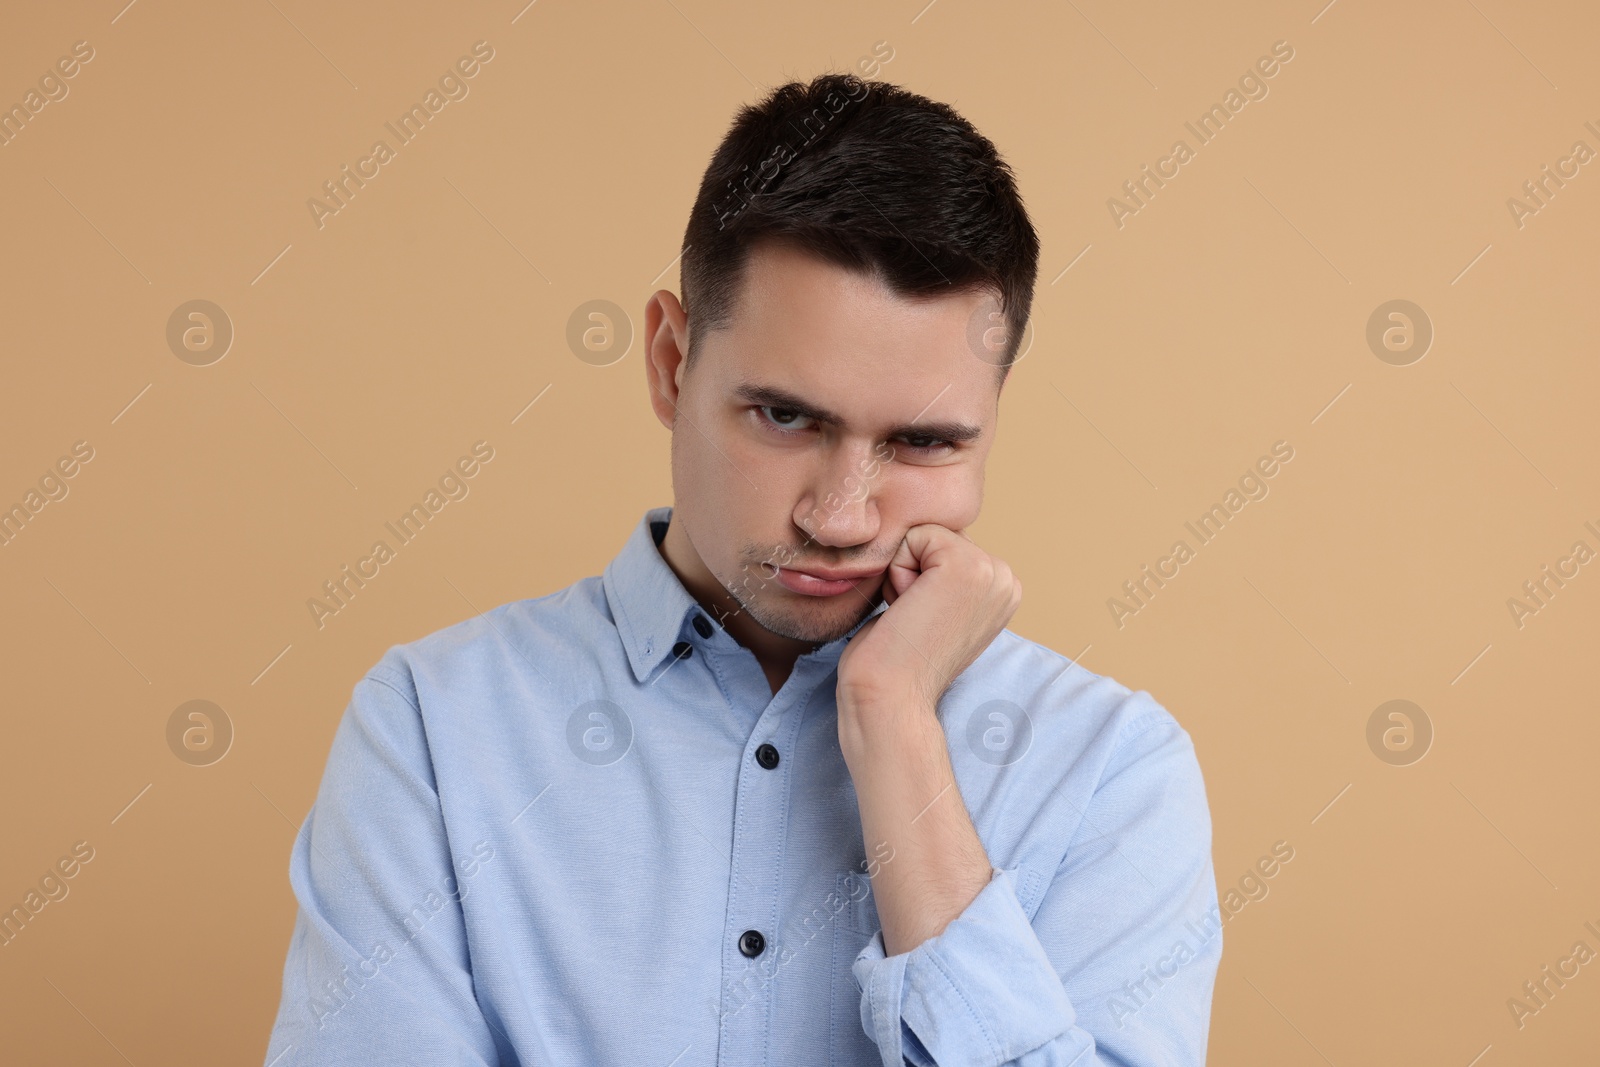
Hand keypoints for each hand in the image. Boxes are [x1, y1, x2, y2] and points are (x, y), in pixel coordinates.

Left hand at [836, 524, 1021, 714]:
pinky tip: (907, 608)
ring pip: (924, 534)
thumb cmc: (897, 660)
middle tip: (914, 618)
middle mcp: (1006, 578)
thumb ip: (943, 576)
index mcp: (1002, 589)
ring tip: (911, 614)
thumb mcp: (936, 608)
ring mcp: (992, 572)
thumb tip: (928, 544)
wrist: (892, 697)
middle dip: (912, 571)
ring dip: (903, 572)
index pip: (945, 544)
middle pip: (935, 534)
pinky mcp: (966, 566)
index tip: (922, 618)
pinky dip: (897, 571)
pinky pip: (914, 536)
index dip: (919, 576)